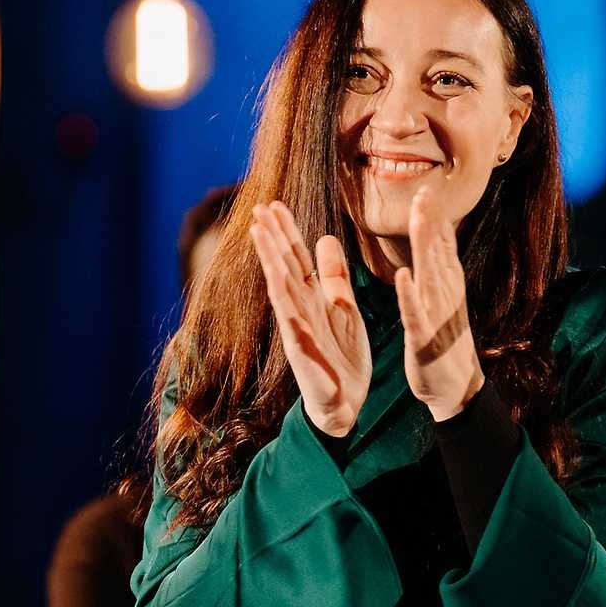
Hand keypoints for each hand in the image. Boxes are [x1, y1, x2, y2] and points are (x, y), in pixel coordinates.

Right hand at [248, 200, 371, 436]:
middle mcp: (300, 309)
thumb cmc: (342, 356)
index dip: (286, 231)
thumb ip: (334, 276)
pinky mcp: (302, 351)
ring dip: (270, 259)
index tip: (274, 205)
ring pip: (282, 287)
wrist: (347, 402)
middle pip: (284, 266)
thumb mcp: (344, 306)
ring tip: (259, 232)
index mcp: (312, 298)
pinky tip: (276, 279)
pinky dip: (285, 302)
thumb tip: (325, 238)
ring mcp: (298, 329)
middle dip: (272, 236)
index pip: (296, 258)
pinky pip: (292, 323)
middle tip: (258, 207)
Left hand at [393, 187, 482, 420]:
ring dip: (424, 245)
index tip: (427, 189)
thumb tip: (436, 236)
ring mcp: (437, 315)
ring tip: (418, 217)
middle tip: (425, 192)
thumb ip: (441, 268)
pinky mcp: (424, 338)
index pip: (442, 246)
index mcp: (448, 287)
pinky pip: (415, 313)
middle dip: (430, 221)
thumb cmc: (447, 342)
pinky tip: (403, 276)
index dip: (435, 218)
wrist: (457, 388)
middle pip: (437, 252)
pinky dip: (409, 294)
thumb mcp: (446, 300)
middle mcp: (446, 296)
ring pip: (429, 274)